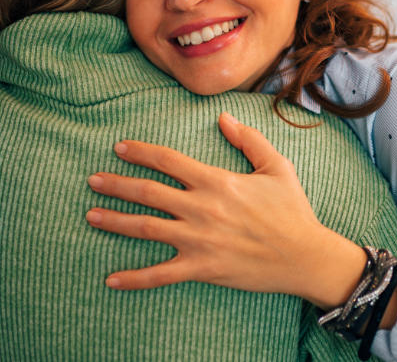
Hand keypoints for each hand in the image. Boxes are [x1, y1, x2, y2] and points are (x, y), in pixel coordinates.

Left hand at [85, 111, 366, 308]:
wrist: (305, 256)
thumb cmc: (292, 211)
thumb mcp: (276, 167)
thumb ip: (248, 139)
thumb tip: (224, 117)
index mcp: (217, 181)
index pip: (168, 160)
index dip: (140, 152)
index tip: (119, 148)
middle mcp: (202, 208)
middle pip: (148, 192)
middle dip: (116, 184)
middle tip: (93, 180)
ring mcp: (199, 240)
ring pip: (146, 228)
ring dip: (115, 221)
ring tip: (90, 215)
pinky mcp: (201, 268)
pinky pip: (160, 275)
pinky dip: (134, 278)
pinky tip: (111, 279)